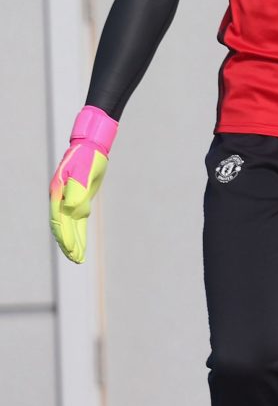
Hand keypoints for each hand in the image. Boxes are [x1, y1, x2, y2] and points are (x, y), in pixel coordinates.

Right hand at [49, 106, 117, 262]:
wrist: (92, 146)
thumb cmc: (88, 158)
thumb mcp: (83, 174)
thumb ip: (77, 193)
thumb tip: (73, 211)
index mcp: (58, 192)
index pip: (60, 220)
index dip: (65, 236)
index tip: (72, 250)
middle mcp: (60, 198)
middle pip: (62, 226)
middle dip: (69, 244)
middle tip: (76, 260)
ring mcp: (68, 199)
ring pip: (69, 226)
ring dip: (73, 242)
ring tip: (77, 258)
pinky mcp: (79, 199)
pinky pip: (77, 220)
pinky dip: (79, 233)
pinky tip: (81, 244)